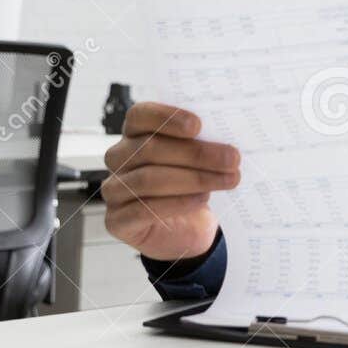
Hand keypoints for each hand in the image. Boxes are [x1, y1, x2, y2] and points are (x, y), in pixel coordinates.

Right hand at [102, 102, 240, 260]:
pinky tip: (202, 199)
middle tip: (232, 158)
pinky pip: (145, 209)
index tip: (198, 125)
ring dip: (194, 179)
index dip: (167, 117)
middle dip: (197, 153)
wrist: (184, 231)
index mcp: (135, 134)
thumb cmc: (189, 187)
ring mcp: (114, 190)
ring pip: (149, 179)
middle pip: (150, 149)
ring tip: (226, 180)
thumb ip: (201, 144)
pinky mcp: (117, 220)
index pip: (140, 115)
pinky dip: (178, 203)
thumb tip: (224, 139)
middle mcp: (119, 159)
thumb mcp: (197, 161)